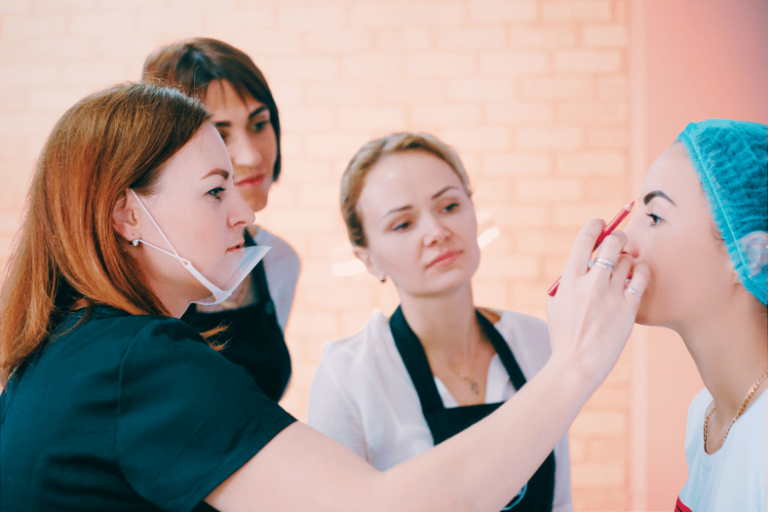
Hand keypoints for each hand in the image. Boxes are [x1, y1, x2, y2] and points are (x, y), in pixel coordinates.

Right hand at [546, 219, 649, 388]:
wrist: (576, 364)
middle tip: (620, 242)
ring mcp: (610, 295)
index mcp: (569, 280)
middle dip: (618, 237)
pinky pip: (641, 277)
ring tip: (625, 270)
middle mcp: (590, 283)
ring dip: (628, 260)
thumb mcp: (557, 303)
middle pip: (612, 243)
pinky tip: (637, 277)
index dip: (595, 226)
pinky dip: (641, 272)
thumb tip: (587, 260)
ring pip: (628, 260)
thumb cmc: (564, 336)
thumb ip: (570, 281)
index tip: (600, 224)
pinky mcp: (627, 308)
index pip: (584, 240)